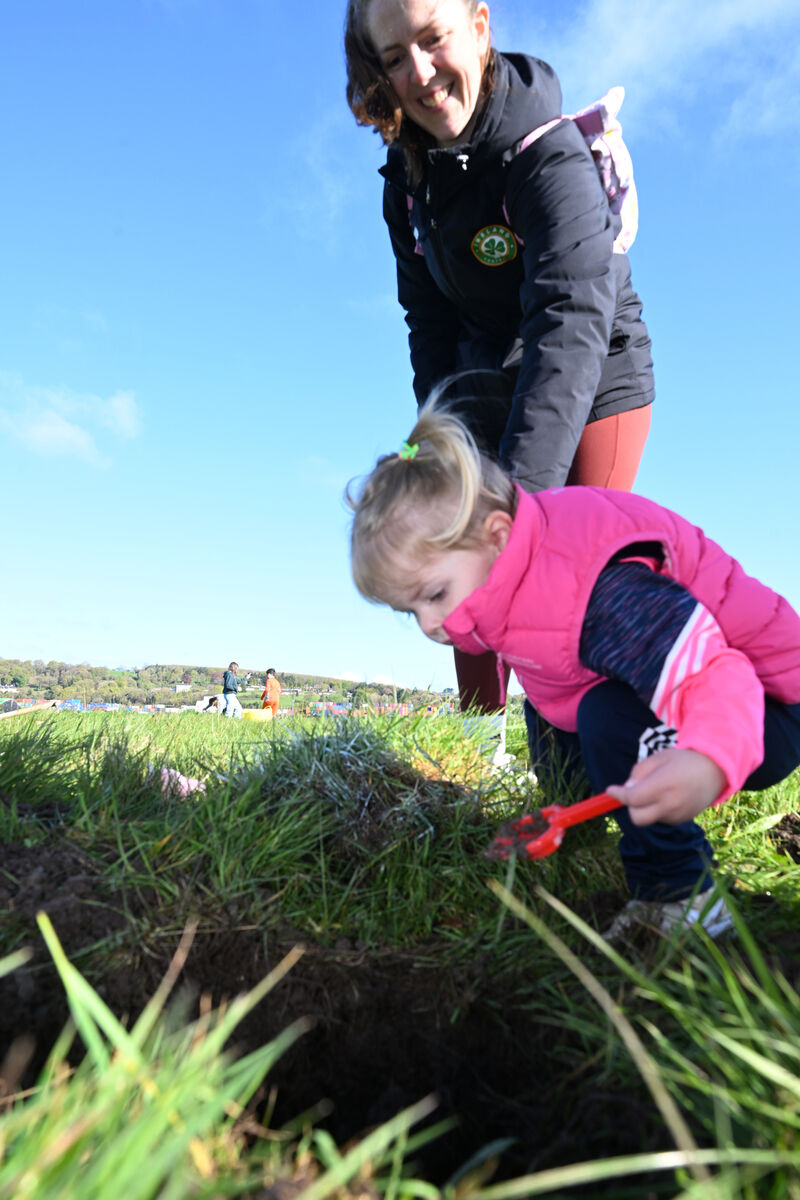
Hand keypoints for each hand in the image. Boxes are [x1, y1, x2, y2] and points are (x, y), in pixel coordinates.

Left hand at [605, 748, 726, 825]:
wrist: (715, 770)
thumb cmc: (684, 760)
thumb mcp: (658, 757)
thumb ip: (639, 772)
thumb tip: (626, 789)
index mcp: (664, 785)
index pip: (633, 798)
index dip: (619, 795)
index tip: (611, 790)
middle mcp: (671, 804)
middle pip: (637, 817)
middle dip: (631, 806)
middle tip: (635, 791)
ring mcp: (678, 815)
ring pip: (649, 818)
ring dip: (646, 807)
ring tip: (659, 789)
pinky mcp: (683, 820)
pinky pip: (662, 818)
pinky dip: (658, 809)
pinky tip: (669, 796)